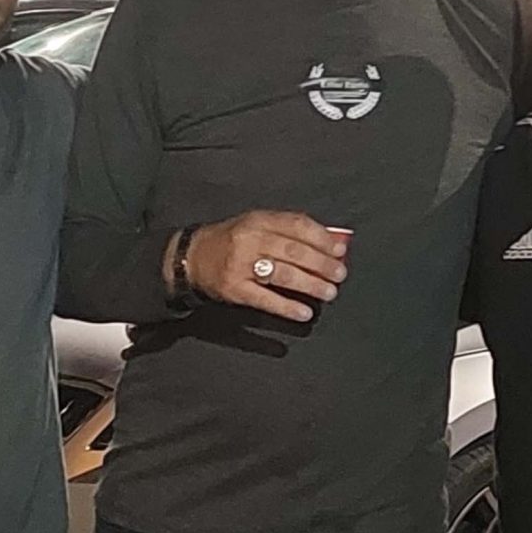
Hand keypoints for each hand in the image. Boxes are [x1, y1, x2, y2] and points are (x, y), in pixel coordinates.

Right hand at [183, 211, 347, 322]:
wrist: (191, 257)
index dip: (321, 239)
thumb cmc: (232, 241)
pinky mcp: (234, 288)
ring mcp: (241, 265)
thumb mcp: (257, 226)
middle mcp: (250, 239)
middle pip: (294, 251)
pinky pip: (266, 299)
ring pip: (283, 274)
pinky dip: (288, 307)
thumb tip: (328, 244)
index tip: (339, 250)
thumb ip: (289, 232)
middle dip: (322, 264)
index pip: (297, 225)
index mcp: (259, 220)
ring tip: (329, 292)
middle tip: (339, 274)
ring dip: (311, 284)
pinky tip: (304, 312)